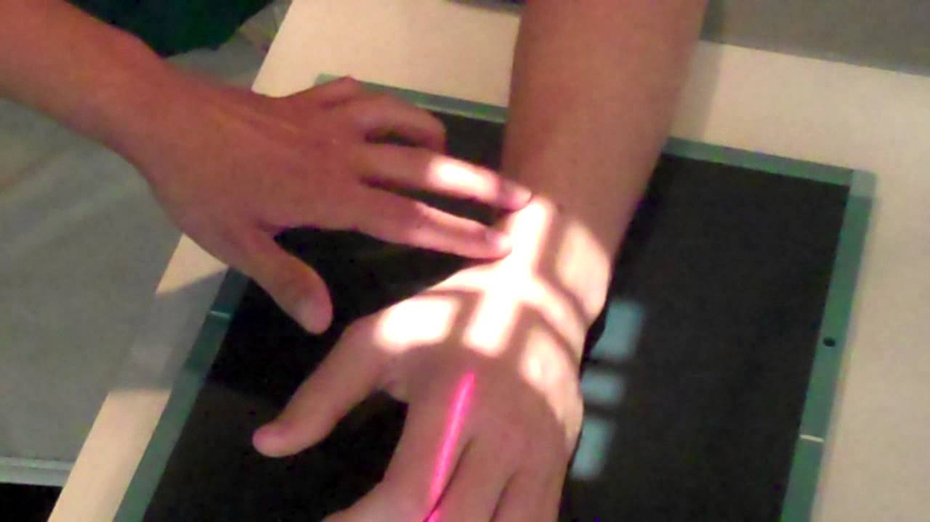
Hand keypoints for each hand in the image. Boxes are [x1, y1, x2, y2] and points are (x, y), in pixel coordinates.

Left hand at [126, 76, 530, 332]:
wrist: (164, 117)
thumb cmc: (199, 187)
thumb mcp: (235, 244)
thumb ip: (286, 280)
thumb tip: (327, 322)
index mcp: (331, 196)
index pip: (408, 220)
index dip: (458, 234)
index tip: (501, 244)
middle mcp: (343, 155)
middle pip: (424, 166)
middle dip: (476, 182)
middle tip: (520, 194)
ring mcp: (328, 121)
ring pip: (398, 119)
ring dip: (431, 133)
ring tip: (450, 147)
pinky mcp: (308, 101)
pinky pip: (357, 95)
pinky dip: (378, 104)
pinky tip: (380, 113)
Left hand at [252, 253, 589, 521]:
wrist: (537, 295)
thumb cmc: (447, 316)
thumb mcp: (377, 341)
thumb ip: (322, 396)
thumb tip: (267, 445)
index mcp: (453, 398)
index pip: (408, 493)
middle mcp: (505, 434)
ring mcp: (542, 454)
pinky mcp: (561, 464)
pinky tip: (457, 521)